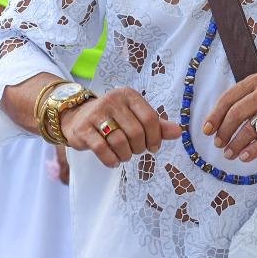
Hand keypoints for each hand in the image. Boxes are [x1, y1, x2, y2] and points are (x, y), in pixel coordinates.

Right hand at [61, 88, 181, 167]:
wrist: (77, 117)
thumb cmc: (113, 119)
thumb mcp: (135, 117)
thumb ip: (157, 125)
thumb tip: (179, 132)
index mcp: (129, 95)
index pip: (150, 118)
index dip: (155, 137)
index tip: (153, 147)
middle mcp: (112, 100)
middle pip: (136, 132)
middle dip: (139, 148)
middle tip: (135, 151)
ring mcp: (96, 114)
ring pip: (120, 141)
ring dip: (126, 155)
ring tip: (124, 156)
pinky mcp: (83, 128)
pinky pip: (101, 149)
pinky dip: (111, 159)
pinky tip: (113, 162)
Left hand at [202, 72, 256, 161]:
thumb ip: (247, 99)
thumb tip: (220, 122)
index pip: (229, 97)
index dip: (215, 116)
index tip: (206, 130)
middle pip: (237, 113)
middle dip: (224, 131)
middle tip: (218, 144)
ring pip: (250, 128)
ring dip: (236, 144)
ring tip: (229, 154)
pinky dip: (253, 150)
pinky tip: (245, 157)